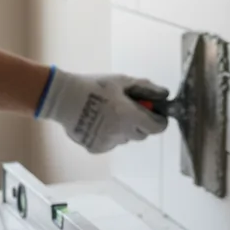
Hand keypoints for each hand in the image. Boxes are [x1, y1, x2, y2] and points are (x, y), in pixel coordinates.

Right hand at [35, 67, 168, 153]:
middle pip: (142, 134)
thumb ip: (146, 88)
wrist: (64, 98)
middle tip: (130, 109)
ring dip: (124, 129)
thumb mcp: (122, 81)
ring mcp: (108, 143)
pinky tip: (99, 121)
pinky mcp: (96, 148)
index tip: (155, 113)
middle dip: (141, 123)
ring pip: (126, 139)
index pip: (157, 127)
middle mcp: (121, 133)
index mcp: (129, 116)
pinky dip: (110, 135)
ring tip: (110, 112)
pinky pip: (111, 143)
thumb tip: (165, 94)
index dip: (159, 120)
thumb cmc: (95, 86)